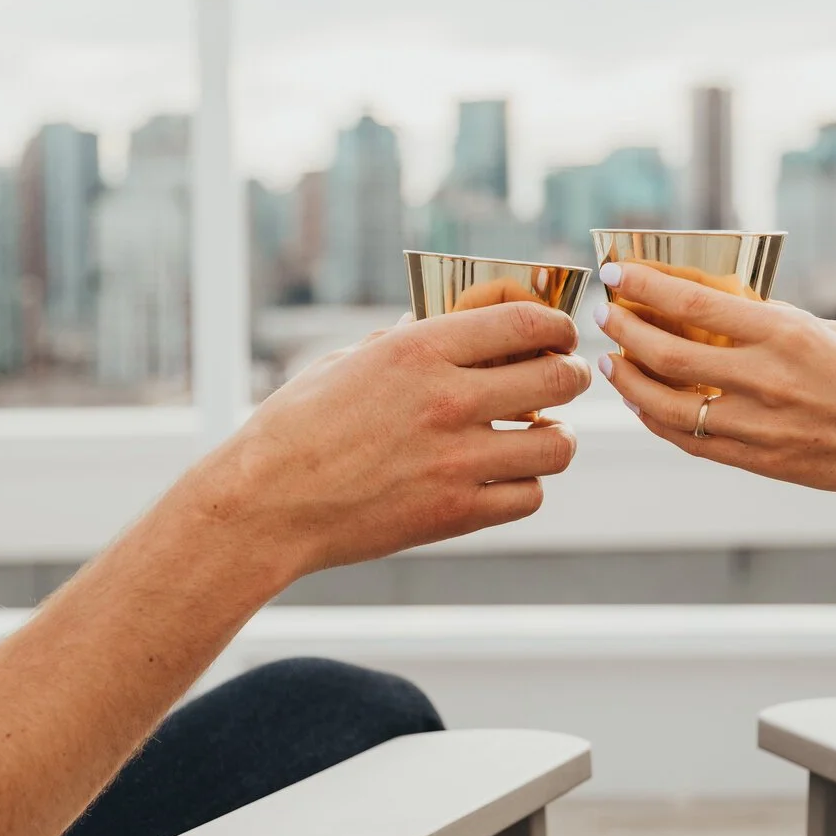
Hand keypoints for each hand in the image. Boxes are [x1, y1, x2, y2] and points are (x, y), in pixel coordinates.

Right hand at [178, 302, 591, 583]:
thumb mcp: (346, 362)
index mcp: (420, 349)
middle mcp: (448, 399)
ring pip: (558, 444)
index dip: (556, 326)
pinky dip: (525, 486)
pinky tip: (505, 478)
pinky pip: (530, 496)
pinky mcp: (455, 514)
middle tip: (563, 381)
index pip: (526, 322)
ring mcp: (457, 460)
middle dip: (571, 375)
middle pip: (558, 378)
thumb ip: (403, 341)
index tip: (559, 334)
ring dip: (556, 437)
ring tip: (540, 436)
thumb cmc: (295, 427)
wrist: (264, 505)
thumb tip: (443, 321)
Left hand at [592, 261, 835, 503]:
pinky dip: (657, 422)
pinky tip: (642, 405)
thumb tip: (722, 311)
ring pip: (668, 406)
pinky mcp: (762, 461)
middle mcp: (768, 380)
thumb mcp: (832, 332)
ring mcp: (761, 426)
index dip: (647, 286)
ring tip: (611, 364)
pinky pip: (691, 442)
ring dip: (630, 382)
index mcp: (787, 334)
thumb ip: (774, 324)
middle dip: (626, 331)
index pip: (695, 304)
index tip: (617, 272)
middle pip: (669, 353)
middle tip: (606, 316)